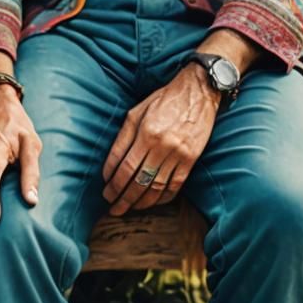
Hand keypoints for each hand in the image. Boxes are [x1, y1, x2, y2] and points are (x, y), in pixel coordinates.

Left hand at [102, 64, 219, 214]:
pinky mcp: (191, 159)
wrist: (196, 93)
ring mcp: (178, 154)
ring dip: (140, 202)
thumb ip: (123, 137)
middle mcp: (161, 145)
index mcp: (145, 132)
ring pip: (155, 187)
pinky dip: (162, 198)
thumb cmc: (162, 100)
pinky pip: (174, 186)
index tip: (105, 189)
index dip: (112, 180)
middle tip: (112, 208)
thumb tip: (111, 165)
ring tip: (128, 208)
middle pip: (137, 180)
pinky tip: (151, 203)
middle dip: (122, 197)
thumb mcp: (136, 112)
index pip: (124, 164)